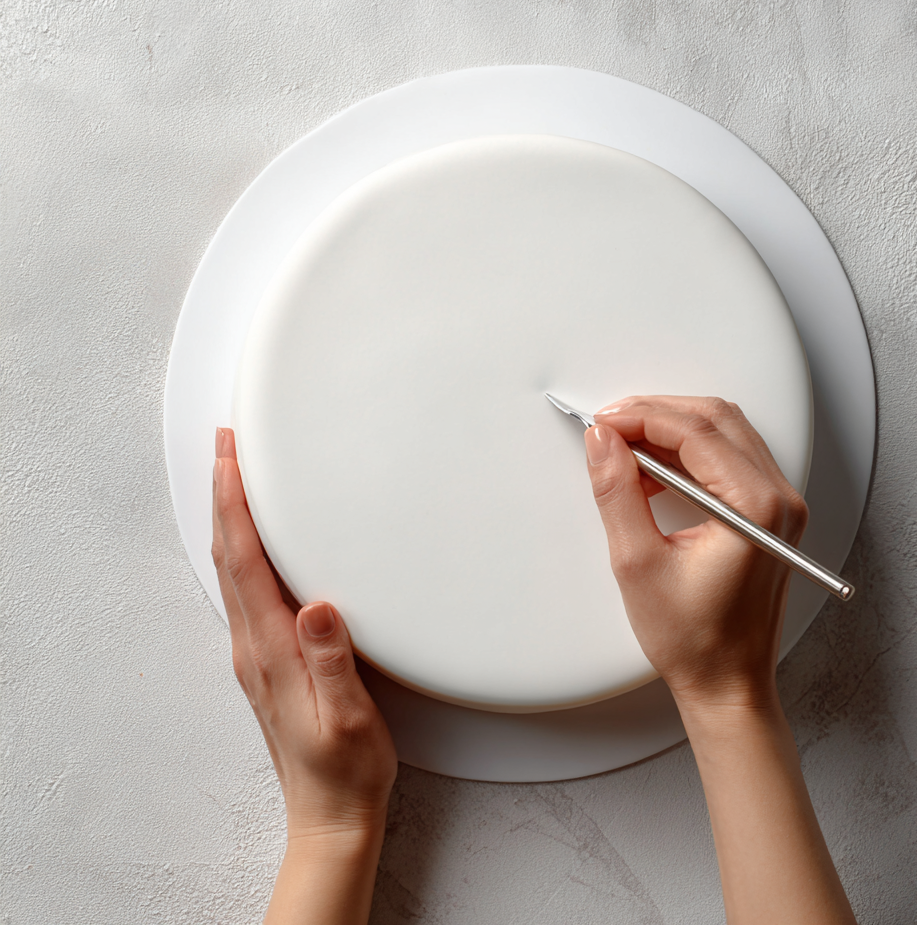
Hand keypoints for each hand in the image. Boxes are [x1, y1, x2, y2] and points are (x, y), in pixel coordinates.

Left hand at [212, 428, 395, 923]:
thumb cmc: (344, 768)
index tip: (231, 458)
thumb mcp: (348, 718)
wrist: (330, 812)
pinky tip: (255, 543)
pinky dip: (243, 550)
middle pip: (229, 556)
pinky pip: (246, 589)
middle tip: (227, 448)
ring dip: (230, 519)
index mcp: (270, 651)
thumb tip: (318, 607)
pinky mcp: (268, 660)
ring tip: (236, 480)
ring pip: (233, 570)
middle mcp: (253, 647)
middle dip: (224, 495)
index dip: (235, 505)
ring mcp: (256, 653)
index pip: (244, 562)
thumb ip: (331, 661)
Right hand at [585, 397, 855, 924]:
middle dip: (656, 414)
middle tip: (609, 427)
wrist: (728, 683)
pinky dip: (685, 454)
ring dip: (670, 431)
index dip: (642, 417)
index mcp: (755, 509)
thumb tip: (603, 442)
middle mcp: (778, 499)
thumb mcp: (637, 562)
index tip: (602, 422)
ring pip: (723, 433)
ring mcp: (778, 505)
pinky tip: (650, 472)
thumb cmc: (696, 641)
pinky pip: (727, 459)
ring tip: (623, 451)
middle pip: (716, 420)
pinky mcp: (766, 513)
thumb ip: (618, 492)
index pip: (696, 433)